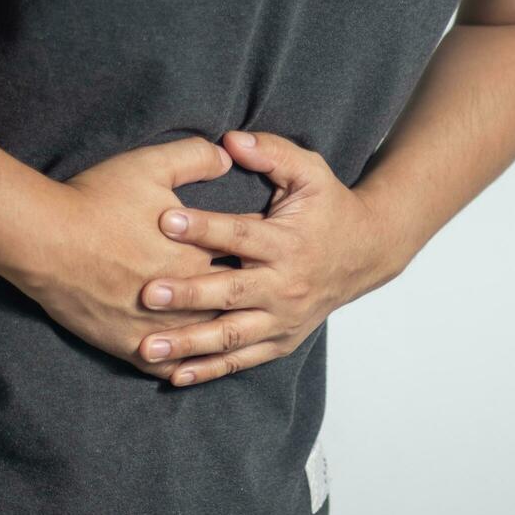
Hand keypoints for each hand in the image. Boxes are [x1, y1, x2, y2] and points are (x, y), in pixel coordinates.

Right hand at [15, 136, 236, 377]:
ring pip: (204, 339)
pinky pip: (168, 365)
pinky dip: (183, 365)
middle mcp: (187, 296)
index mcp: (199, 253)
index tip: (262, 247)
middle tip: (258, 292)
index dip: (255, 249)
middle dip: (246, 296)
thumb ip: (195, 158)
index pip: (244, 255)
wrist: (43, 240)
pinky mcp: (130, 345)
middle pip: (231, 302)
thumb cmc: (96, 200)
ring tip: (232, 330)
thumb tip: (228, 157)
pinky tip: (191, 364)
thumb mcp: (150, 165)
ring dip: (219, 334)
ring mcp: (159, 325)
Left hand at [135, 131, 402, 385]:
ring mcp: (284, 319)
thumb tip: (231, 140)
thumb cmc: (329, 208)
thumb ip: (272, 152)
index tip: (165, 220)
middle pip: (232, 292)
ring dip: (189, 343)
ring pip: (231, 336)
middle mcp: (286, 286)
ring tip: (147, 346)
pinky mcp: (281, 341)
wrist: (368, 254)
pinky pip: (242, 360)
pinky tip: (174, 375)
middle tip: (147, 294)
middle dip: (189, 294)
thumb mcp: (310, 172)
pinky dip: (209, 369)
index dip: (204, 228)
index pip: (240, 235)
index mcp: (288, 243)